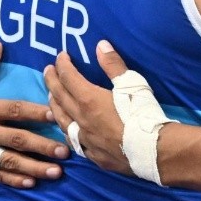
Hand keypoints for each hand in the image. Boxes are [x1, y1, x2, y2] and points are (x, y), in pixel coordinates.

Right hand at [0, 41, 68, 187]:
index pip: (12, 110)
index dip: (34, 112)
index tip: (55, 115)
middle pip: (15, 140)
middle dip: (42, 146)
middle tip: (65, 151)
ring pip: (7, 161)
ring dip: (33, 167)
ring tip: (55, 172)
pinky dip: (12, 179)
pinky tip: (31, 182)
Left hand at [44, 42, 133, 176]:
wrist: (153, 151)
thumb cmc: (143, 114)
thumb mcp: (131, 84)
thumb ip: (113, 65)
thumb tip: (100, 45)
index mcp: (89, 100)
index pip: (68, 77)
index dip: (63, 64)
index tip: (60, 55)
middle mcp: (81, 119)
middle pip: (59, 98)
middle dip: (52, 81)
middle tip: (47, 71)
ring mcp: (85, 139)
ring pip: (62, 121)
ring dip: (54, 106)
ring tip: (51, 97)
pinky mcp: (93, 155)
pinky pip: (73, 141)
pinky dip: (66, 130)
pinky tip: (68, 130)